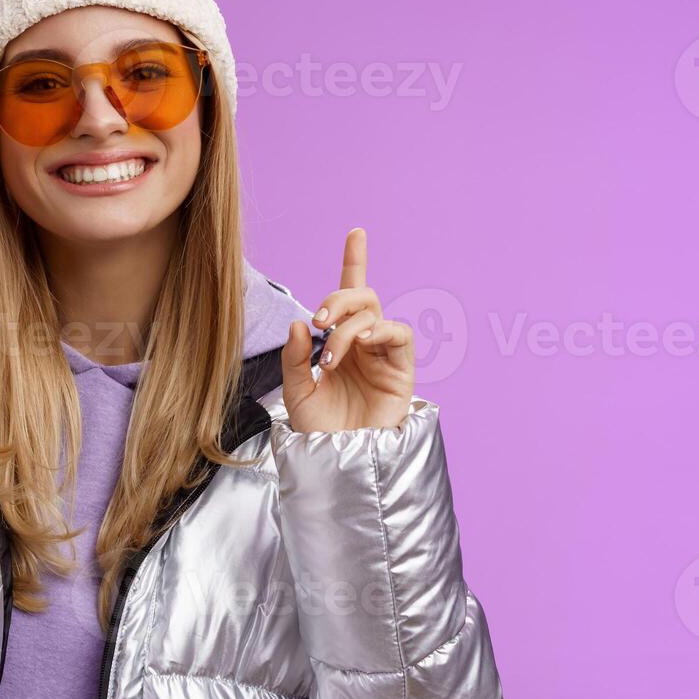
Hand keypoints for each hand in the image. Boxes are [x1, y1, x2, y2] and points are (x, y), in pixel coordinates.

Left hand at [281, 228, 414, 431]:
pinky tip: (361, 342)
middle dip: (338, 298)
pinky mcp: (401, 372)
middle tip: (319, 322)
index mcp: (339, 344)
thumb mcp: (296, 391)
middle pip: (361, 298)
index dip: (354, 263)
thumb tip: (300, 323)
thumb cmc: (319, 433)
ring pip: (375, 313)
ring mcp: (383, 357)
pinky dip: (380, 330)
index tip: (356, 232)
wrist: (338, 465)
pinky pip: (400, 335)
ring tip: (332, 353)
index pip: (348, 299)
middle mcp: (363, 345)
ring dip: (350, 324)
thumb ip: (296, 357)